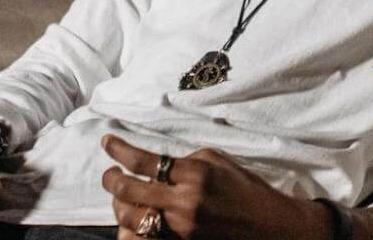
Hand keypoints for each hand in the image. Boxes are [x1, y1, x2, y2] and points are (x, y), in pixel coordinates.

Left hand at [101, 135, 332, 239]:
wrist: (265, 223)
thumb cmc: (244, 187)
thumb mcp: (219, 161)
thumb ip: (187, 160)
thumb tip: (159, 163)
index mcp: (195, 173)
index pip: (146, 161)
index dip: (120, 150)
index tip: (107, 142)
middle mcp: (184, 201)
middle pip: (129, 190)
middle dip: (111, 179)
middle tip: (109, 173)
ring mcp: (180, 226)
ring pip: (131, 217)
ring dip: (118, 205)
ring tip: (121, 196)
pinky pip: (144, 235)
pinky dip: (133, 226)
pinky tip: (135, 216)